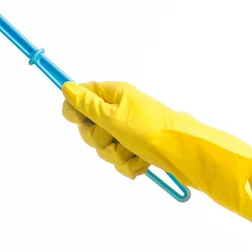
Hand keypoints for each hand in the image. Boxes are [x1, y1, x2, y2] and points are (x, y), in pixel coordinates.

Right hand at [62, 81, 251, 223]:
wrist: (184, 153)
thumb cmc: (150, 130)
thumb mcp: (113, 116)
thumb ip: (87, 105)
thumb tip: (67, 87)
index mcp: (115, 94)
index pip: (82, 96)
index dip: (77, 110)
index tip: (81, 120)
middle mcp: (120, 110)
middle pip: (90, 127)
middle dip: (100, 139)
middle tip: (115, 137)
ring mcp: (129, 131)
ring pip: (104, 148)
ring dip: (118, 154)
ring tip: (134, 151)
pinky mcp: (137, 150)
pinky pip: (120, 160)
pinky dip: (130, 164)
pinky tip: (143, 161)